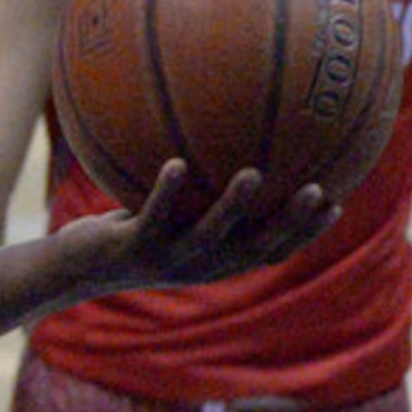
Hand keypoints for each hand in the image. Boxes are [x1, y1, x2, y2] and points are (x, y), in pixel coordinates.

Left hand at [73, 161, 340, 293]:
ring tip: (253, 173)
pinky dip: (165, 193)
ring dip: (234, 206)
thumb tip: (221, 142)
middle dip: (291, 222)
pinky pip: (153, 217)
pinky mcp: (133, 248)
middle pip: (258, 248)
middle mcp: (201, 266)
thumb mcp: (166, 214)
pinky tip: (176, 164)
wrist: (74, 269)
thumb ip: (195, 192)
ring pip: (210, 236)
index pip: (274, 251)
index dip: (307, 232)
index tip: (337, 202)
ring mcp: (168, 260)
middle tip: (319, 190)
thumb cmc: (124, 235)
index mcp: (217, 261)